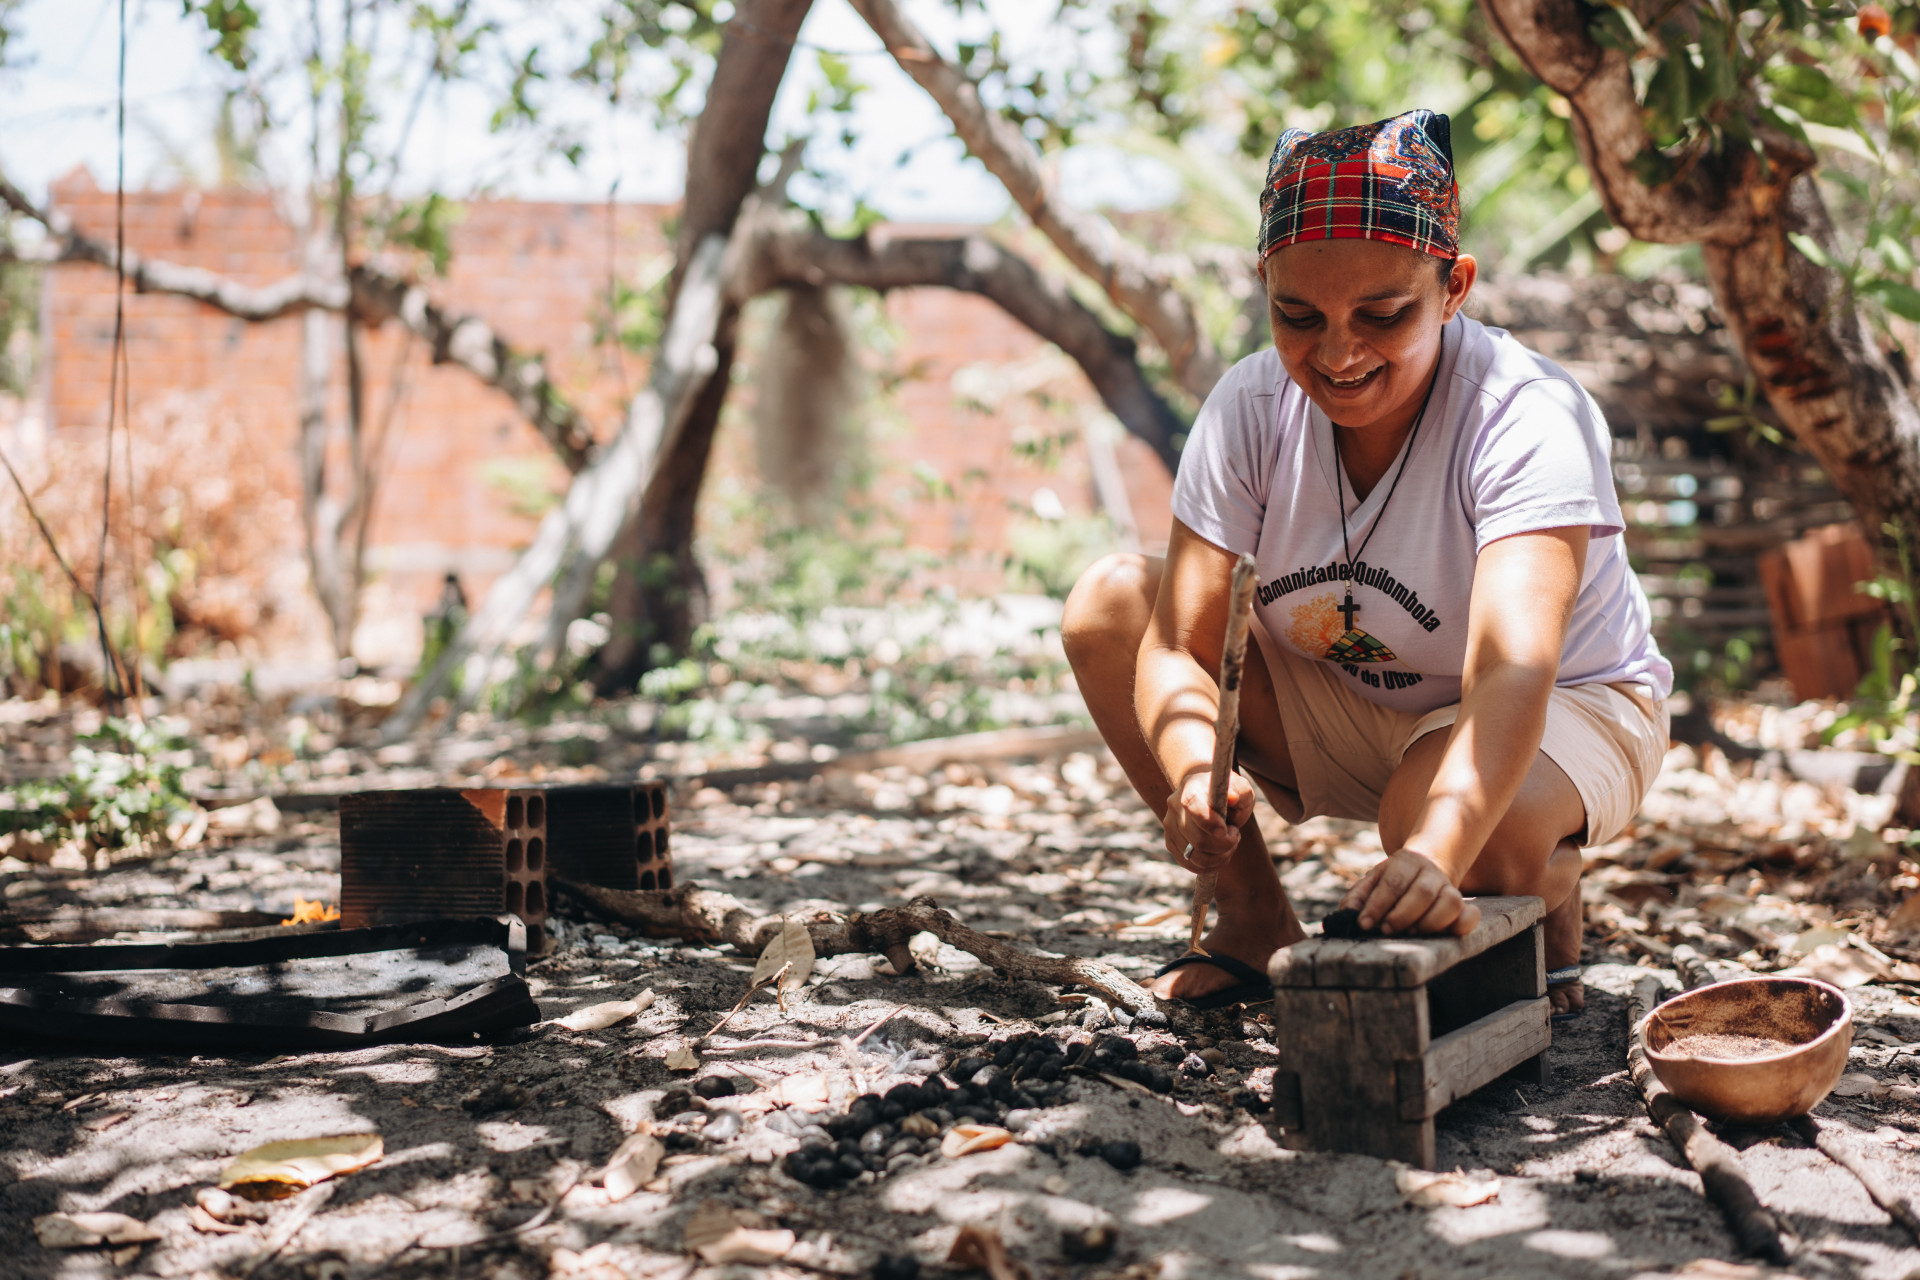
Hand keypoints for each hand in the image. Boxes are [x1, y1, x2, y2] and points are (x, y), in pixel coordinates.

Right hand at [1163, 767, 1255, 873]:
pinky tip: (1221, 854)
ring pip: (1195, 856)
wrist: (1210, 797)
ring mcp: (1170, 826)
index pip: (1193, 806)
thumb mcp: (1241, 789)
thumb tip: (1232, 798)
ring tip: (1230, 844)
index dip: (1209, 823)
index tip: (1227, 831)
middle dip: (1224, 845)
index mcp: (1191, 787)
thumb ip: (1240, 792)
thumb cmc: (1229, 794)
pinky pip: (1190, 864)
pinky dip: (1210, 866)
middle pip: (1198, 839)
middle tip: (1235, 835)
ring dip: (1220, 857)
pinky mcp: (1171, 843)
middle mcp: (1174, 806)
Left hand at [1340, 849, 1479, 936]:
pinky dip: (1462, 926)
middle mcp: (1431, 872)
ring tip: (1412, 932)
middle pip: (1422, 892)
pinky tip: (1444, 935)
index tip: (1364, 924)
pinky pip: (1471, 915)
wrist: (1425, 867)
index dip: (1378, 905)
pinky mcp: (1463, 905)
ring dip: (1430, 923)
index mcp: (1405, 862)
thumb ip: (1358, 897)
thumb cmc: (1392, 881)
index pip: (1393, 882)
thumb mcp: (1372, 881)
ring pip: (1450, 903)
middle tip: (1386, 931)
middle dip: (1401, 915)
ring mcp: (1449, 888)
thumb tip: (1348, 915)